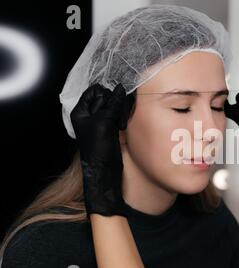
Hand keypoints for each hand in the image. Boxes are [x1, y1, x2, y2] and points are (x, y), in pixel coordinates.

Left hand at [70, 83, 133, 216]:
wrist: (105, 172)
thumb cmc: (98, 150)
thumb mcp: (103, 123)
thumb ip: (112, 104)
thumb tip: (121, 88)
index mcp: (81, 112)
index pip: (94, 91)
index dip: (105, 93)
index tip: (114, 102)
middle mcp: (90, 115)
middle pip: (106, 97)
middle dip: (115, 104)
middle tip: (117, 117)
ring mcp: (101, 122)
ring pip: (115, 106)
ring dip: (120, 112)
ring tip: (120, 125)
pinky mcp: (112, 128)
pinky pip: (119, 115)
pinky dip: (123, 118)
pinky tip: (123, 127)